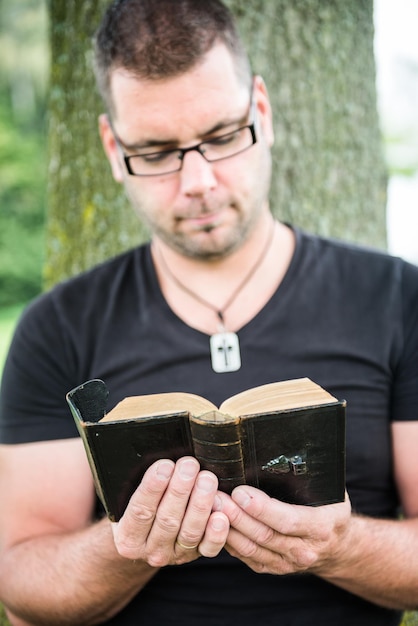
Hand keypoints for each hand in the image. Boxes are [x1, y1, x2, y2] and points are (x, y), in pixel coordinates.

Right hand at [111, 457, 228, 566]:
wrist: (150, 539)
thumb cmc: (143, 508)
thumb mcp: (132, 499)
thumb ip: (145, 485)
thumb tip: (163, 462)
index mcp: (128, 538)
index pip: (140, 511)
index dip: (153, 488)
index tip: (165, 465)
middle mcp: (151, 551)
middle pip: (167, 520)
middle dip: (180, 490)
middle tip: (189, 465)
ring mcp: (176, 556)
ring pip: (189, 531)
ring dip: (200, 503)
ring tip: (207, 479)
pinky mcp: (197, 555)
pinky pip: (209, 548)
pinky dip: (216, 533)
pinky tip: (221, 515)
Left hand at [214, 486, 351, 575]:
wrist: (336, 547)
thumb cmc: (329, 508)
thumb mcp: (331, 491)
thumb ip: (312, 476)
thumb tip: (288, 446)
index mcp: (320, 527)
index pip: (287, 520)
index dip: (262, 508)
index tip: (240, 492)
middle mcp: (303, 549)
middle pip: (263, 535)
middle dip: (236, 515)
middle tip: (215, 496)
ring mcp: (286, 563)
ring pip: (250, 548)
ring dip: (227, 528)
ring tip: (209, 506)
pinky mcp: (271, 568)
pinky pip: (245, 556)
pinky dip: (228, 540)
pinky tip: (214, 523)